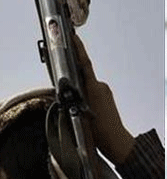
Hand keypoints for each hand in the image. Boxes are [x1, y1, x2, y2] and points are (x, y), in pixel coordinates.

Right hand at [73, 34, 134, 164]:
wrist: (116, 142)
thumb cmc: (97, 130)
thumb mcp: (77, 111)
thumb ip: (70, 95)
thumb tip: (62, 87)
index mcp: (94, 87)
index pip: (84, 63)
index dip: (78, 48)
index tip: (73, 36)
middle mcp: (100, 86)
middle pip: (81, 74)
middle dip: (71, 76)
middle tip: (62, 83)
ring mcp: (104, 91)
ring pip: (85, 84)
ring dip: (77, 90)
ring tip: (74, 105)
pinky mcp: (105, 97)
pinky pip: (90, 90)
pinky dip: (84, 95)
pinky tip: (80, 108)